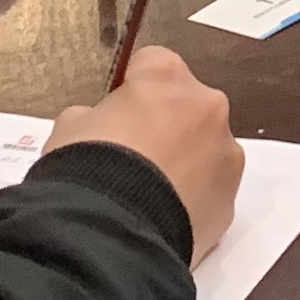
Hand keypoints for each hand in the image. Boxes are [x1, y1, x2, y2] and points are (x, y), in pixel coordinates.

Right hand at [54, 46, 243, 260]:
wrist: (110, 234)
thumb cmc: (88, 169)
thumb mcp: (69, 127)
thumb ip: (94, 115)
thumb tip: (100, 125)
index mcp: (166, 76)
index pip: (152, 64)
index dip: (131, 89)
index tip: (118, 112)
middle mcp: (207, 106)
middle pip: (187, 106)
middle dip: (165, 125)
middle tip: (133, 157)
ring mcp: (225, 154)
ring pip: (206, 149)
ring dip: (185, 162)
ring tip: (148, 192)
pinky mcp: (231, 200)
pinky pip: (211, 191)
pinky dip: (192, 199)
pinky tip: (161, 215)